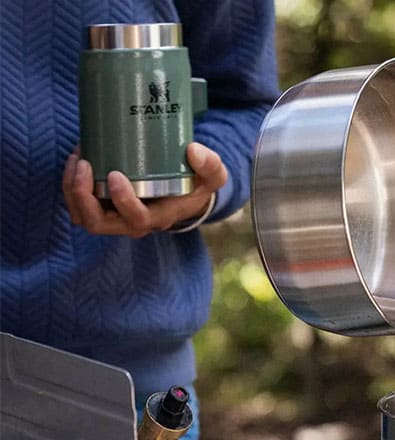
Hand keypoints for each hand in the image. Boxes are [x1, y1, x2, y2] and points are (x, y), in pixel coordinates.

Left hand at [62, 142, 226, 236]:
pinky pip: (79, 206)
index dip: (122, 201)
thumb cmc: (196, 185)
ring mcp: (116, 217)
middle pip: (98, 223)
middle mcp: (133, 223)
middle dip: (83, 196)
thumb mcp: (213, 176)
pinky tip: (77, 159)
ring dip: (72, 189)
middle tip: (83, 163)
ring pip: (83, 215)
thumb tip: (193, 151)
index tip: (115, 173)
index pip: (136, 219)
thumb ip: (210, 165)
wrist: (185, 193)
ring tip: (77, 158)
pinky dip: (71, 185)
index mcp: (158, 217)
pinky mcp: (104, 207)